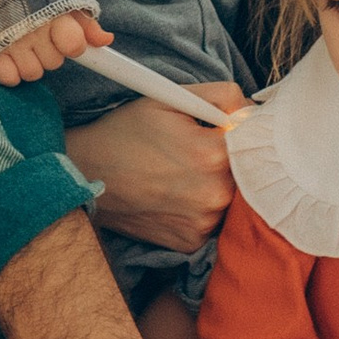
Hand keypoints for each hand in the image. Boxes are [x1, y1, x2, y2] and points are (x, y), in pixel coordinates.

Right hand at [0, 7, 113, 87]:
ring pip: (33, 73)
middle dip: (51, 52)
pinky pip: (7, 77)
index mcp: (54, 13)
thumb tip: (106, 40)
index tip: (68, 39)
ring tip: (25, 44)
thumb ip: (86, 22)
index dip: (74, 46)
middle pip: (54, 62)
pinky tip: (11, 58)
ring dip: (31, 62)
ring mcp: (10, 39)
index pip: (74, 45)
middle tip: (42, 35)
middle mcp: (32, 28)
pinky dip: (11, 72)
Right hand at [60, 90, 240, 249]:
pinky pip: (211, 221)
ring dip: (216, 185)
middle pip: (245, 171)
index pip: (254, 138)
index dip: (237, 131)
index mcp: (214, 154)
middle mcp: (215, 194)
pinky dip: (200, 209)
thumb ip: (222, 95)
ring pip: (230, 197)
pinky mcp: (191, 242)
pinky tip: (175, 195)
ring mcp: (203, 223)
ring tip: (181, 173)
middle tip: (195, 151)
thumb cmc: (126, 132)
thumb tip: (252, 108)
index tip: (219, 129)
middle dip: (228, 159)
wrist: (85, 174)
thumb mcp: (170, 98)